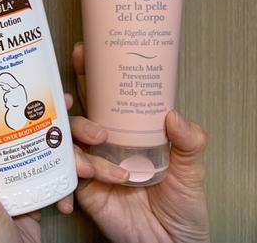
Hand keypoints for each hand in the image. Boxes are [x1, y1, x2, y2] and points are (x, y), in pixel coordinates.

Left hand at [0, 102, 80, 242]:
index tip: (24, 82)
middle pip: (11, 132)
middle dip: (44, 120)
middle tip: (68, 109)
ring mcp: (6, 185)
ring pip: (33, 150)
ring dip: (61, 146)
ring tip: (83, 143)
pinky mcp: (27, 197)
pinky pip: (47, 174)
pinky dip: (65, 171)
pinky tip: (77, 169)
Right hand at [71, 43, 209, 242]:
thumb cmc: (182, 207)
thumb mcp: (192, 170)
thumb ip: (189, 143)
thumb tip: (174, 115)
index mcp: (128, 131)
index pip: (106, 96)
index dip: (93, 73)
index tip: (85, 52)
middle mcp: (105, 143)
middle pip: (80, 110)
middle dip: (74, 95)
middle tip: (77, 91)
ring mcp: (91, 163)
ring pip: (69, 137)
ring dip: (77, 132)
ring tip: (98, 138)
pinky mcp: (82, 187)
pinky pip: (67, 171)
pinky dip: (73, 170)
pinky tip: (86, 173)